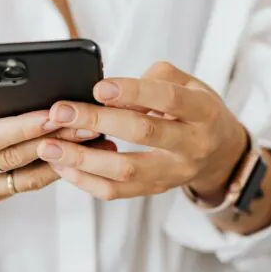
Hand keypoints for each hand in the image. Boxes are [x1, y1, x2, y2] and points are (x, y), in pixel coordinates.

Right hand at [0, 73, 98, 204]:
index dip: (22, 127)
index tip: (53, 112)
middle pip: (12, 159)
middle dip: (51, 140)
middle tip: (86, 122)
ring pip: (23, 179)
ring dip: (60, 160)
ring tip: (91, 140)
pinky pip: (23, 186)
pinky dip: (50, 170)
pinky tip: (75, 153)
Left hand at [36, 62, 247, 201]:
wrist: (220, 154)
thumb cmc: (197, 111)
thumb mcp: (189, 84)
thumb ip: (154, 79)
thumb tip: (111, 92)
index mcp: (203, 113)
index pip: (169, 99)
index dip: (134, 92)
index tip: (99, 87)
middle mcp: (192, 146)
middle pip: (143, 133)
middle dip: (98, 120)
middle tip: (61, 112)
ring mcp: (173, 173)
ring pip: (125, 171)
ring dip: (82, 159)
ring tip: (50, 146)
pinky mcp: (154, 190)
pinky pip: (117, 191)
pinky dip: (86, 180)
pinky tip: (63, 166)